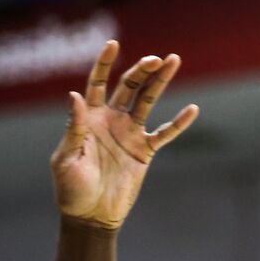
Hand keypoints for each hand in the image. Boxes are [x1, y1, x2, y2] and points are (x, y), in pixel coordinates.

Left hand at [52, 41, 198, 229]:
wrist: (90, 216)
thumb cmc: (71, 189)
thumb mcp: (67, 158)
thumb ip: (74, 127)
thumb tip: (74, 95)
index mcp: (90, 118)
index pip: (98, 83)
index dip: (105, 63)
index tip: (113, 44)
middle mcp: (112, 120)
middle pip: (129, 87)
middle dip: (142, 70)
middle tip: (156, 59)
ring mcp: (130, 133)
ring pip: (149, 101)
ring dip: (161, 81)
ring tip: (174, 60)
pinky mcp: (145, 151)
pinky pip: (165, 133)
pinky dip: (179, 123)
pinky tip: (193, 109)